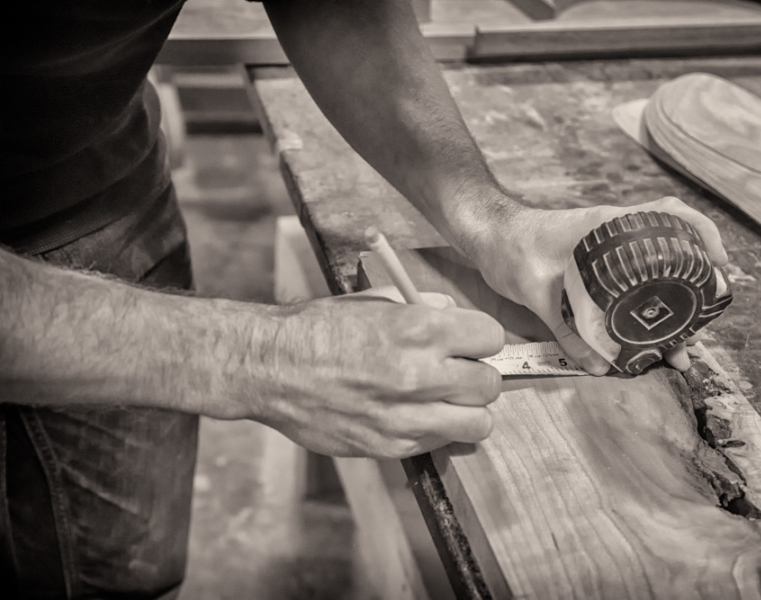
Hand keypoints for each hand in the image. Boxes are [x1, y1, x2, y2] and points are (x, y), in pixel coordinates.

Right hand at [235, 287, 504, 458]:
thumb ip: (423, 308)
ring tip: (446, 400)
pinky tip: (419, 415)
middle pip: (490, 384)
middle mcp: (418, 374)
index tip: (470, 342)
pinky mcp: (392, 446)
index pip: (490, 337)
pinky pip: (444, 443)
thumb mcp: (375, 302)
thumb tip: (456, 315)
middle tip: (457, 371)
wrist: (270, 368)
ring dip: (468, 410)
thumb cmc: (319, 329)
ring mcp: (406, 416)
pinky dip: (440, 430)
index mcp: (417, 329)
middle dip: (477, 375)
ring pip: (479, 423)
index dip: (481, 338)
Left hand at [474, 196, 727, 374]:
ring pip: (654, 275)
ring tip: (679, 349)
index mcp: (608, 228)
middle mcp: (615, 238)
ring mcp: (608, 255)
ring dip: (671, 309)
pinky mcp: (595, 271)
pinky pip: (632, 286)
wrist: (486, 235)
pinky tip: (647, 339)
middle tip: (697, 334)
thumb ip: (565, 325)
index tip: (719, 270)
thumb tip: (599, 365)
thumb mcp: (535, 289)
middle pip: (672, 255)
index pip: (671, 216)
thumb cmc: (510, 248)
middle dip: (693, 294)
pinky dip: (646, 310)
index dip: (704, 237)